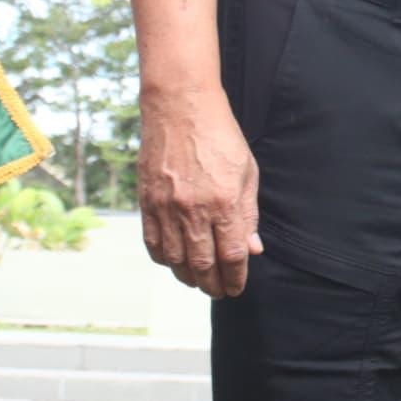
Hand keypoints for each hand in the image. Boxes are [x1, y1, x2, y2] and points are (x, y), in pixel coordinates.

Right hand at [139, 91, 261, 296]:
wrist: (180, 108)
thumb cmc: (220, 137)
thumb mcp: (248, 172)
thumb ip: (249, 214)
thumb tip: (253, 250)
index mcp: (225, 203)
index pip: (231, 256)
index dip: (236, 278)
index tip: (237, 288)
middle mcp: (194, 210)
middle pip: (203, 265)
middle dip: (213, 285)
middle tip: (219, 292)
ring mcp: (166, 207)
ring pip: (175, 259)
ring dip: (188, 277)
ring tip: (198, 281)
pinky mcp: (147, 201)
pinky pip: (153, 243)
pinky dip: (163, 259)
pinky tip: (174, 262)